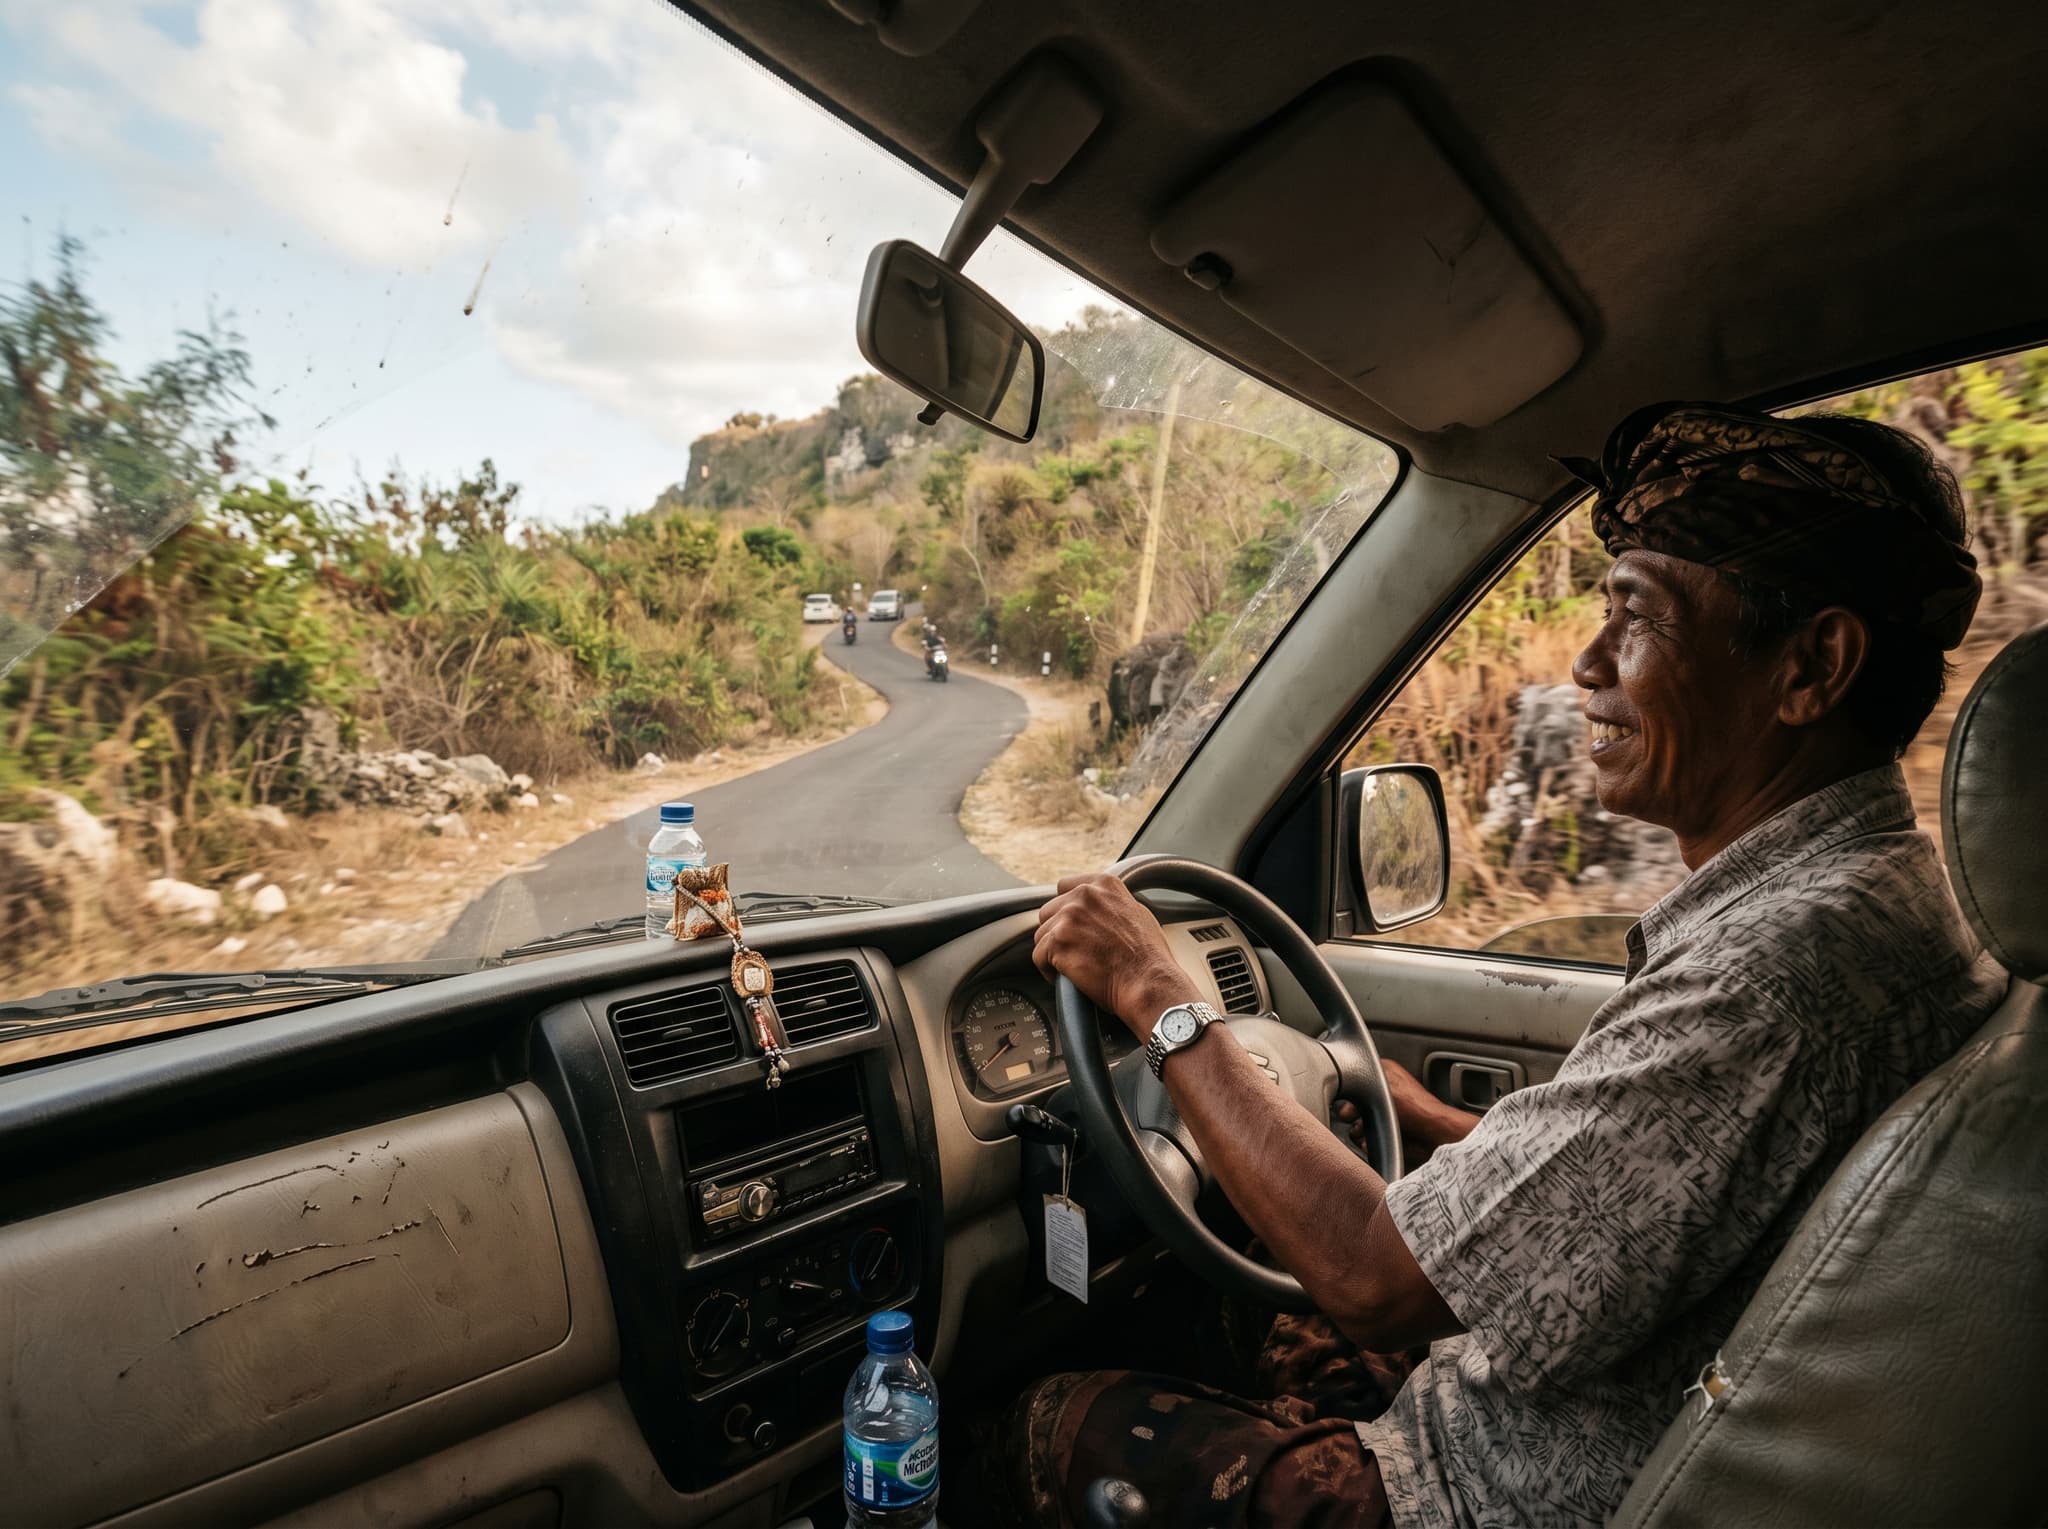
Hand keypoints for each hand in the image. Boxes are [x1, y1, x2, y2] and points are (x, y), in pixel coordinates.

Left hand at [1032, 872, 1197, 1038]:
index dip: (1065, 909)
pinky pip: (1038, 956)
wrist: (1148, 982)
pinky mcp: (1058, 941)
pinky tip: (1065, 978)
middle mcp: (1084, 895)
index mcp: (1104, 885)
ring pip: (1042, 935)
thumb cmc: (1148, 957)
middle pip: (1049, 911)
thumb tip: (1099, 908)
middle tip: (1074, 951)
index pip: (1065, 887)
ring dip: (1052, 953)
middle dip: (1057, 932)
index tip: (1071, 926)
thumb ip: (1110, 904)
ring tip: (1072, 967)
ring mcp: (1069, 917)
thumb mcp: (1136, 913)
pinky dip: (1048, 971)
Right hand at [1336, 1058, 1476, 1154]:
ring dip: (1358, 1129)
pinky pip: (1366, 1137)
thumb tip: (1341, 1099)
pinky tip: (1372, 1141)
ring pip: (1357, 1121)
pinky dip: (1366, 1141)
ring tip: (1366, 1131)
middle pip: (1353, 1100)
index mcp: (1385, 1071)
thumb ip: (1356, 1086)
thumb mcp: (1381, 1087)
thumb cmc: (1415, 1107)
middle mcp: (1385, 1090)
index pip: (1355, 1073)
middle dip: (1352, 1112)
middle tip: (1354, 1116)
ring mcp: (1387, 1113)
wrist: (1434, 1137)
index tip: (1345, 1096)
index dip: (1348, 1086)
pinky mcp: (1389, 1132)